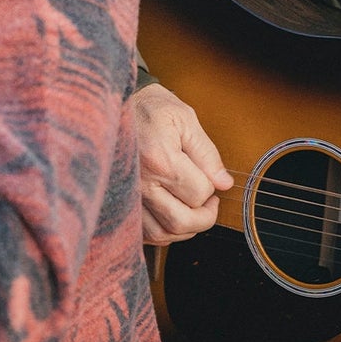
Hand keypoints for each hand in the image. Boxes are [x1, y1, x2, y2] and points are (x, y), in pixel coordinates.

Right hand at [129, 84, 231, 244]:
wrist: (115, 107)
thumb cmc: (153, 109)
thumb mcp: (185, 120)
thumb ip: (207, 154)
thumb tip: (225, 183)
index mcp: (160, 159)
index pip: (199, 193)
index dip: (212, 188)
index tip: (211, 176)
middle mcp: (141, 183)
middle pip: (181, 221)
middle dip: (205, 217)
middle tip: (211, 203)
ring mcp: (128, 196)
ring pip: (162, 234)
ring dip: (186, 229)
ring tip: (194, 209)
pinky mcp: (121, 204)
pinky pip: (144, 234)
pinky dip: (164, 232)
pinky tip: (173, 214)